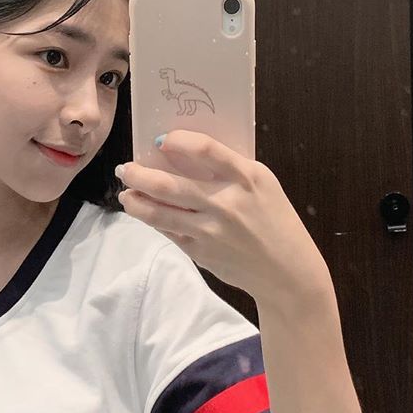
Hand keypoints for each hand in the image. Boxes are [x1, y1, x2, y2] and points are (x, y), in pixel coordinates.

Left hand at [115, 129, 326, 300]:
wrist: (287, 272)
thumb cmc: (275, 220)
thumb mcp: (262, 184)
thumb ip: (230, 168)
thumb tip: (185, 152)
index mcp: (246, 178)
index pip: (205, 149)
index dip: (177, 141)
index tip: (160, 140)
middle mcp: (226, 203)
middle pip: (168, 184)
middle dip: (138, 174)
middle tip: (125, 168)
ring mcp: (210, 230)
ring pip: (158, 212)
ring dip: (135, 201)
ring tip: (126, 194)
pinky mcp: (201, 252)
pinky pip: (168, 231)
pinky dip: (152, 220)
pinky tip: (146, 212)